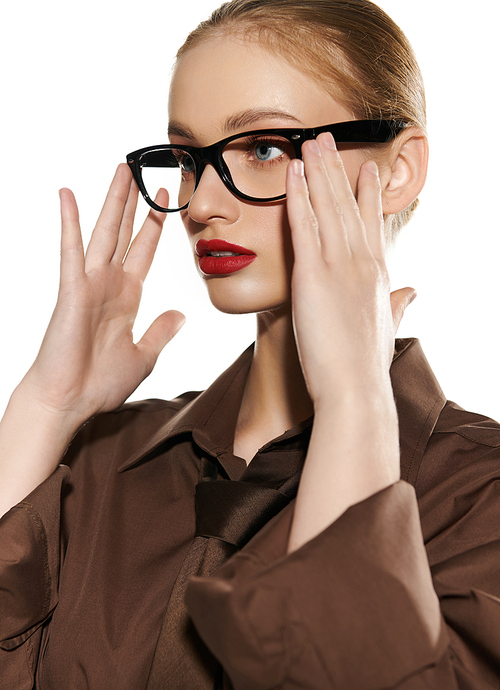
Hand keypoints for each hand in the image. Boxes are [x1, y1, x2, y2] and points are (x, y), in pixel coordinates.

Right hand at [22, 164, 184, 426]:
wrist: (70, 403)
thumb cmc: (100, 383)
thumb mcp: (144, 356)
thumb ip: (161, 332)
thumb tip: (182, 314)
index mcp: (127, 298)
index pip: (144, 251)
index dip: (156, 225)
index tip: (167, 198)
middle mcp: (109, 284)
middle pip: (125, 233)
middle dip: (134, 201)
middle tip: (140, 168)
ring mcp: (89, 285)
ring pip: (104, 233)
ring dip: (113, 201)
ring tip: (120, 169)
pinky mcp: (71, 291)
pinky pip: (71, 251)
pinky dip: (69, 222)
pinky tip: (67, 194)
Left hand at [286, 132, 413, 408]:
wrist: (355, 388)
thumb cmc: (367, 366)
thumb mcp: (388, 329)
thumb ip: (399, 305)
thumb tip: (413, 292)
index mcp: (379, 275)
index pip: (371, 225)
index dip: (366, 195)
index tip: (364, 171)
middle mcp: (363, 263)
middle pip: (349, 206)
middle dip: (337, 170)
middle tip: (329, 139)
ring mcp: (339, 266)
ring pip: (328, 207)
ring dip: (318, 171)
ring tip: (311, 141)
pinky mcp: (313, 275)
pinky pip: (304, 225)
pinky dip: (298, 196)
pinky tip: (292, 172)